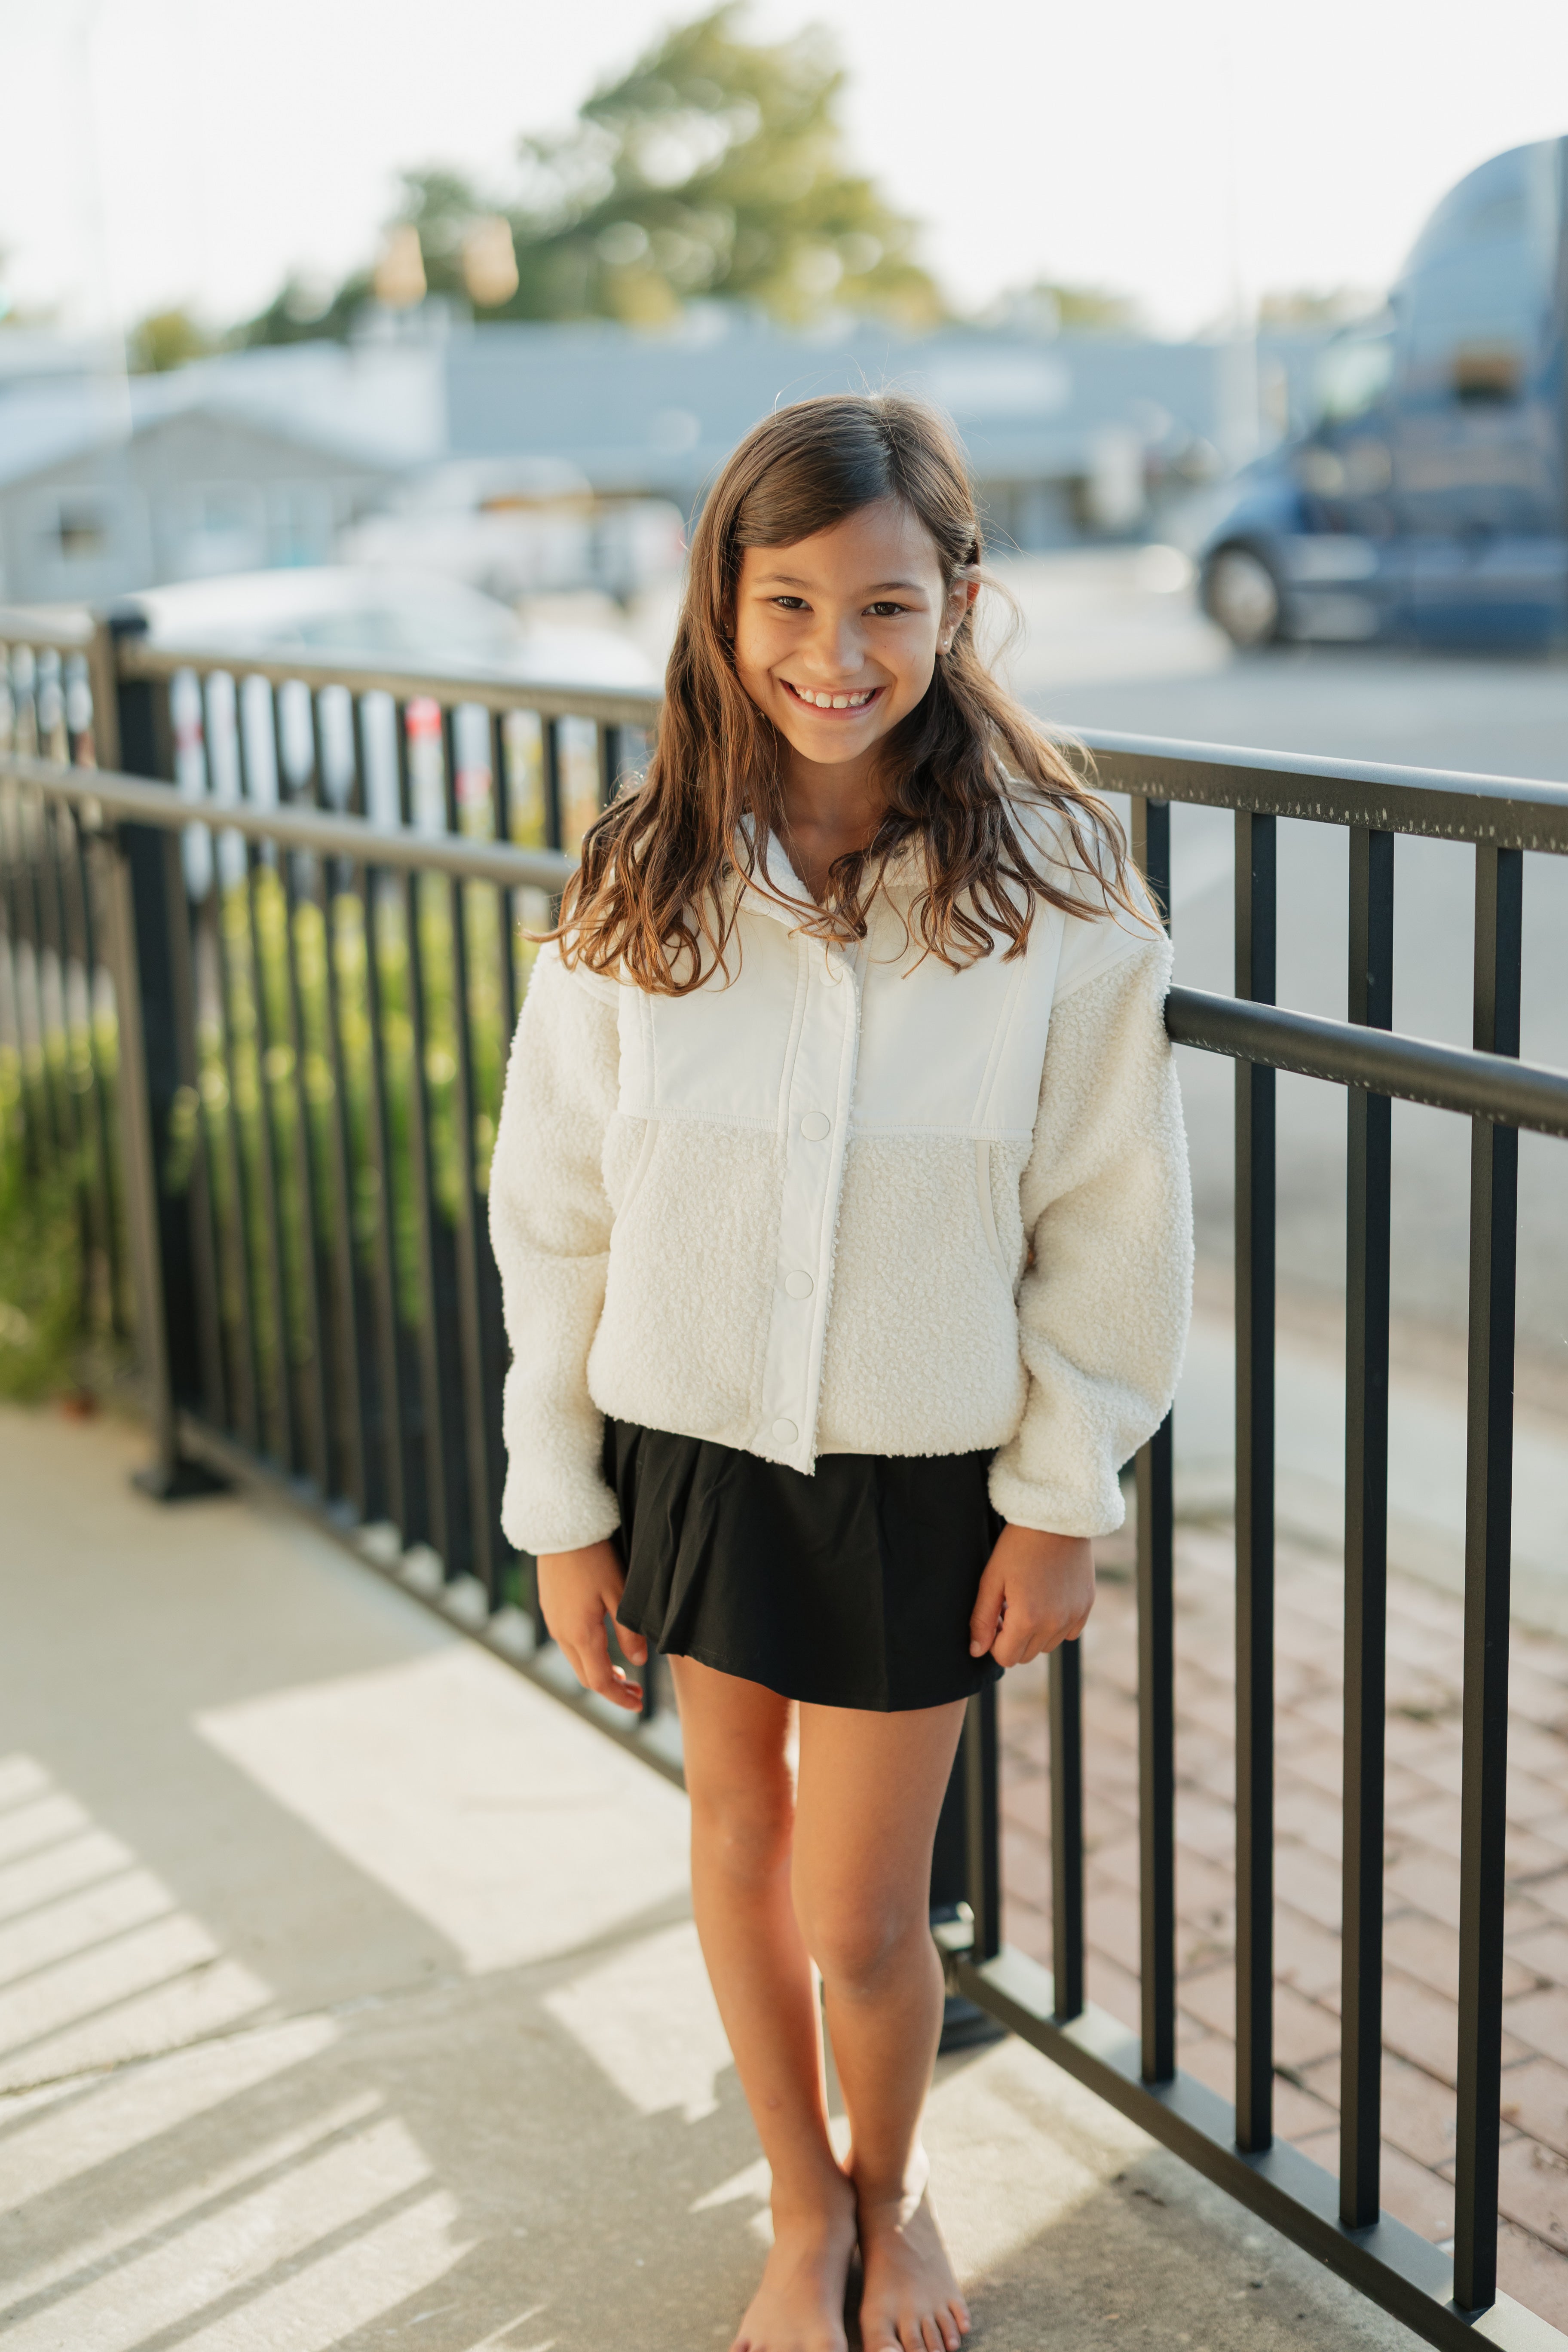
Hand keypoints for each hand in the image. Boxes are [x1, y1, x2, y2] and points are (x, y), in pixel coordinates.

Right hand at [536, 1539, 648, 1712]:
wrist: (559, 1528)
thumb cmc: (595, 1557)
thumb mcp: (620, 1593)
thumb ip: (629, 1631)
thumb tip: (638, 1662)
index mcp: (580, 1634)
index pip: (600, 1681)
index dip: (620, 1697)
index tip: (638, 1704)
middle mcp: (562, 1634)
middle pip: (586, 1676)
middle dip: (612, 1689)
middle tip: (637, 1692)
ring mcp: (553, 1622)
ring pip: (576, 1661)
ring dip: (599, 1671)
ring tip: (624, 1674)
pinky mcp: (550, 1609)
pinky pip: (568, 1643)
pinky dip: (587, 1655)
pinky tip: (602, 1646)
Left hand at [969, 1524, 1094, 1666]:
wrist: (1055, 1519)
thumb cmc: (1017, 1546)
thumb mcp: (992, 1580)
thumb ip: (982, 1619)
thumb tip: (976, 1651)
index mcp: (1027, 1618)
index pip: (1006, 1657)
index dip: (994, 1641)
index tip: (994, 1618)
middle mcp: (1054, 1623)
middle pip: (1026, 1655)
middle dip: (1013, 1638)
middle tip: (1009, 1607)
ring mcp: (1074, 1616)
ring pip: (1047, 1646)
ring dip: (1035, 1633)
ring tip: (1028, 1600)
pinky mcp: (1086, 1606)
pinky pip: (1068, 1633)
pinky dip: (1056, 1625)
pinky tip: (1048, 1599)